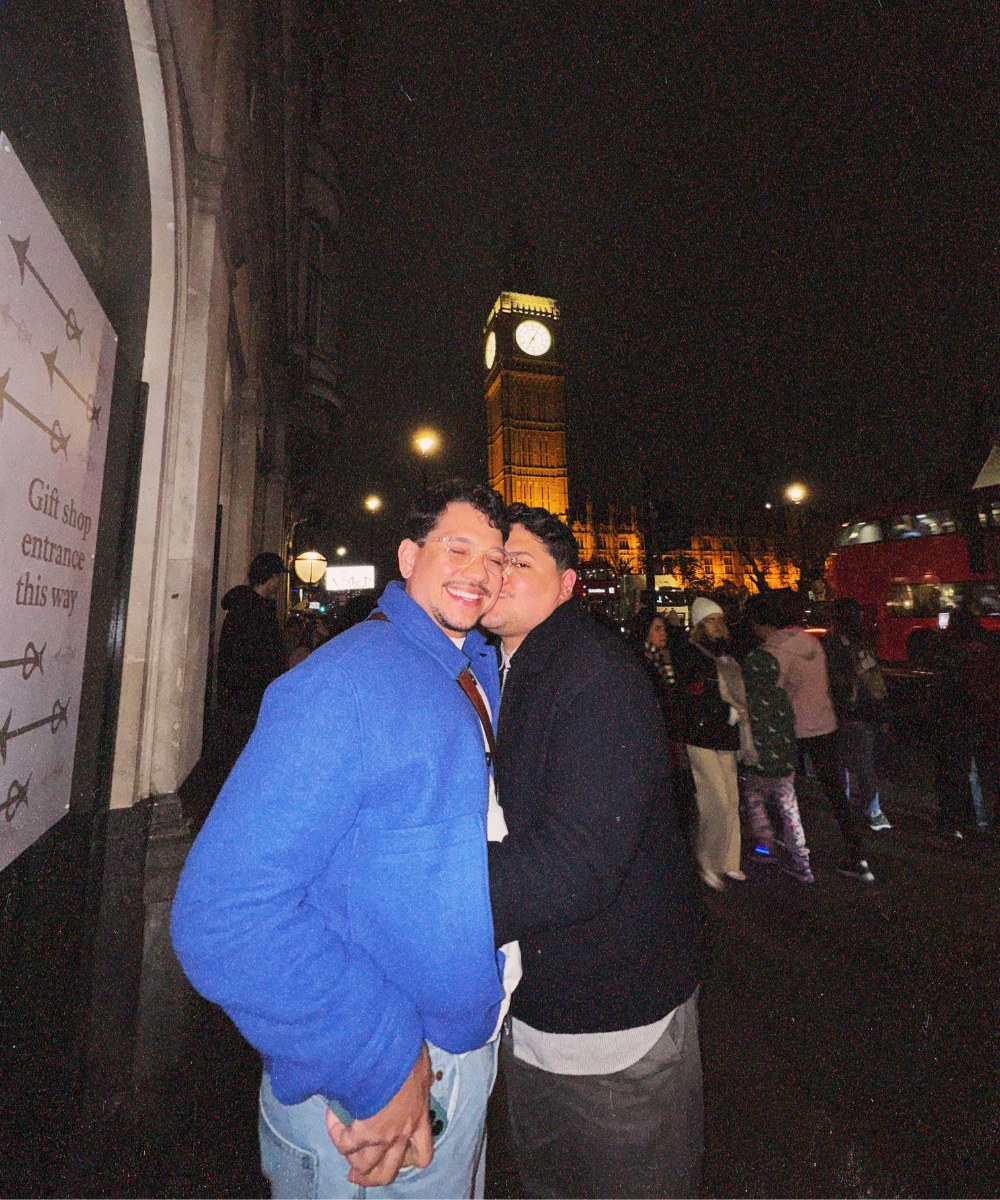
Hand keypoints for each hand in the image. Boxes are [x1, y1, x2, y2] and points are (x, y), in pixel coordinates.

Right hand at [325, 1042, 433, 1185]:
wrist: (392, 1051)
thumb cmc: (410, 1053)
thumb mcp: (422, 1064)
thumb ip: (418, 1075)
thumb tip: (416, 1070)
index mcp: (420, 1118)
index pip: (422, 1154)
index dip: (409, 1159)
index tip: (397, 1153)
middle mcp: (403, 1133)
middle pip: (386, 1172)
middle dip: (370, 1175)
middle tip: (356, 1172)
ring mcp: (384, 1136)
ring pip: (364, 1165)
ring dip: (350, 1157)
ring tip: (341, 1142)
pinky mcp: (365, 1132)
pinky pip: (345, 1144)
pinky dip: (336, 1133)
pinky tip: (333, 1115)